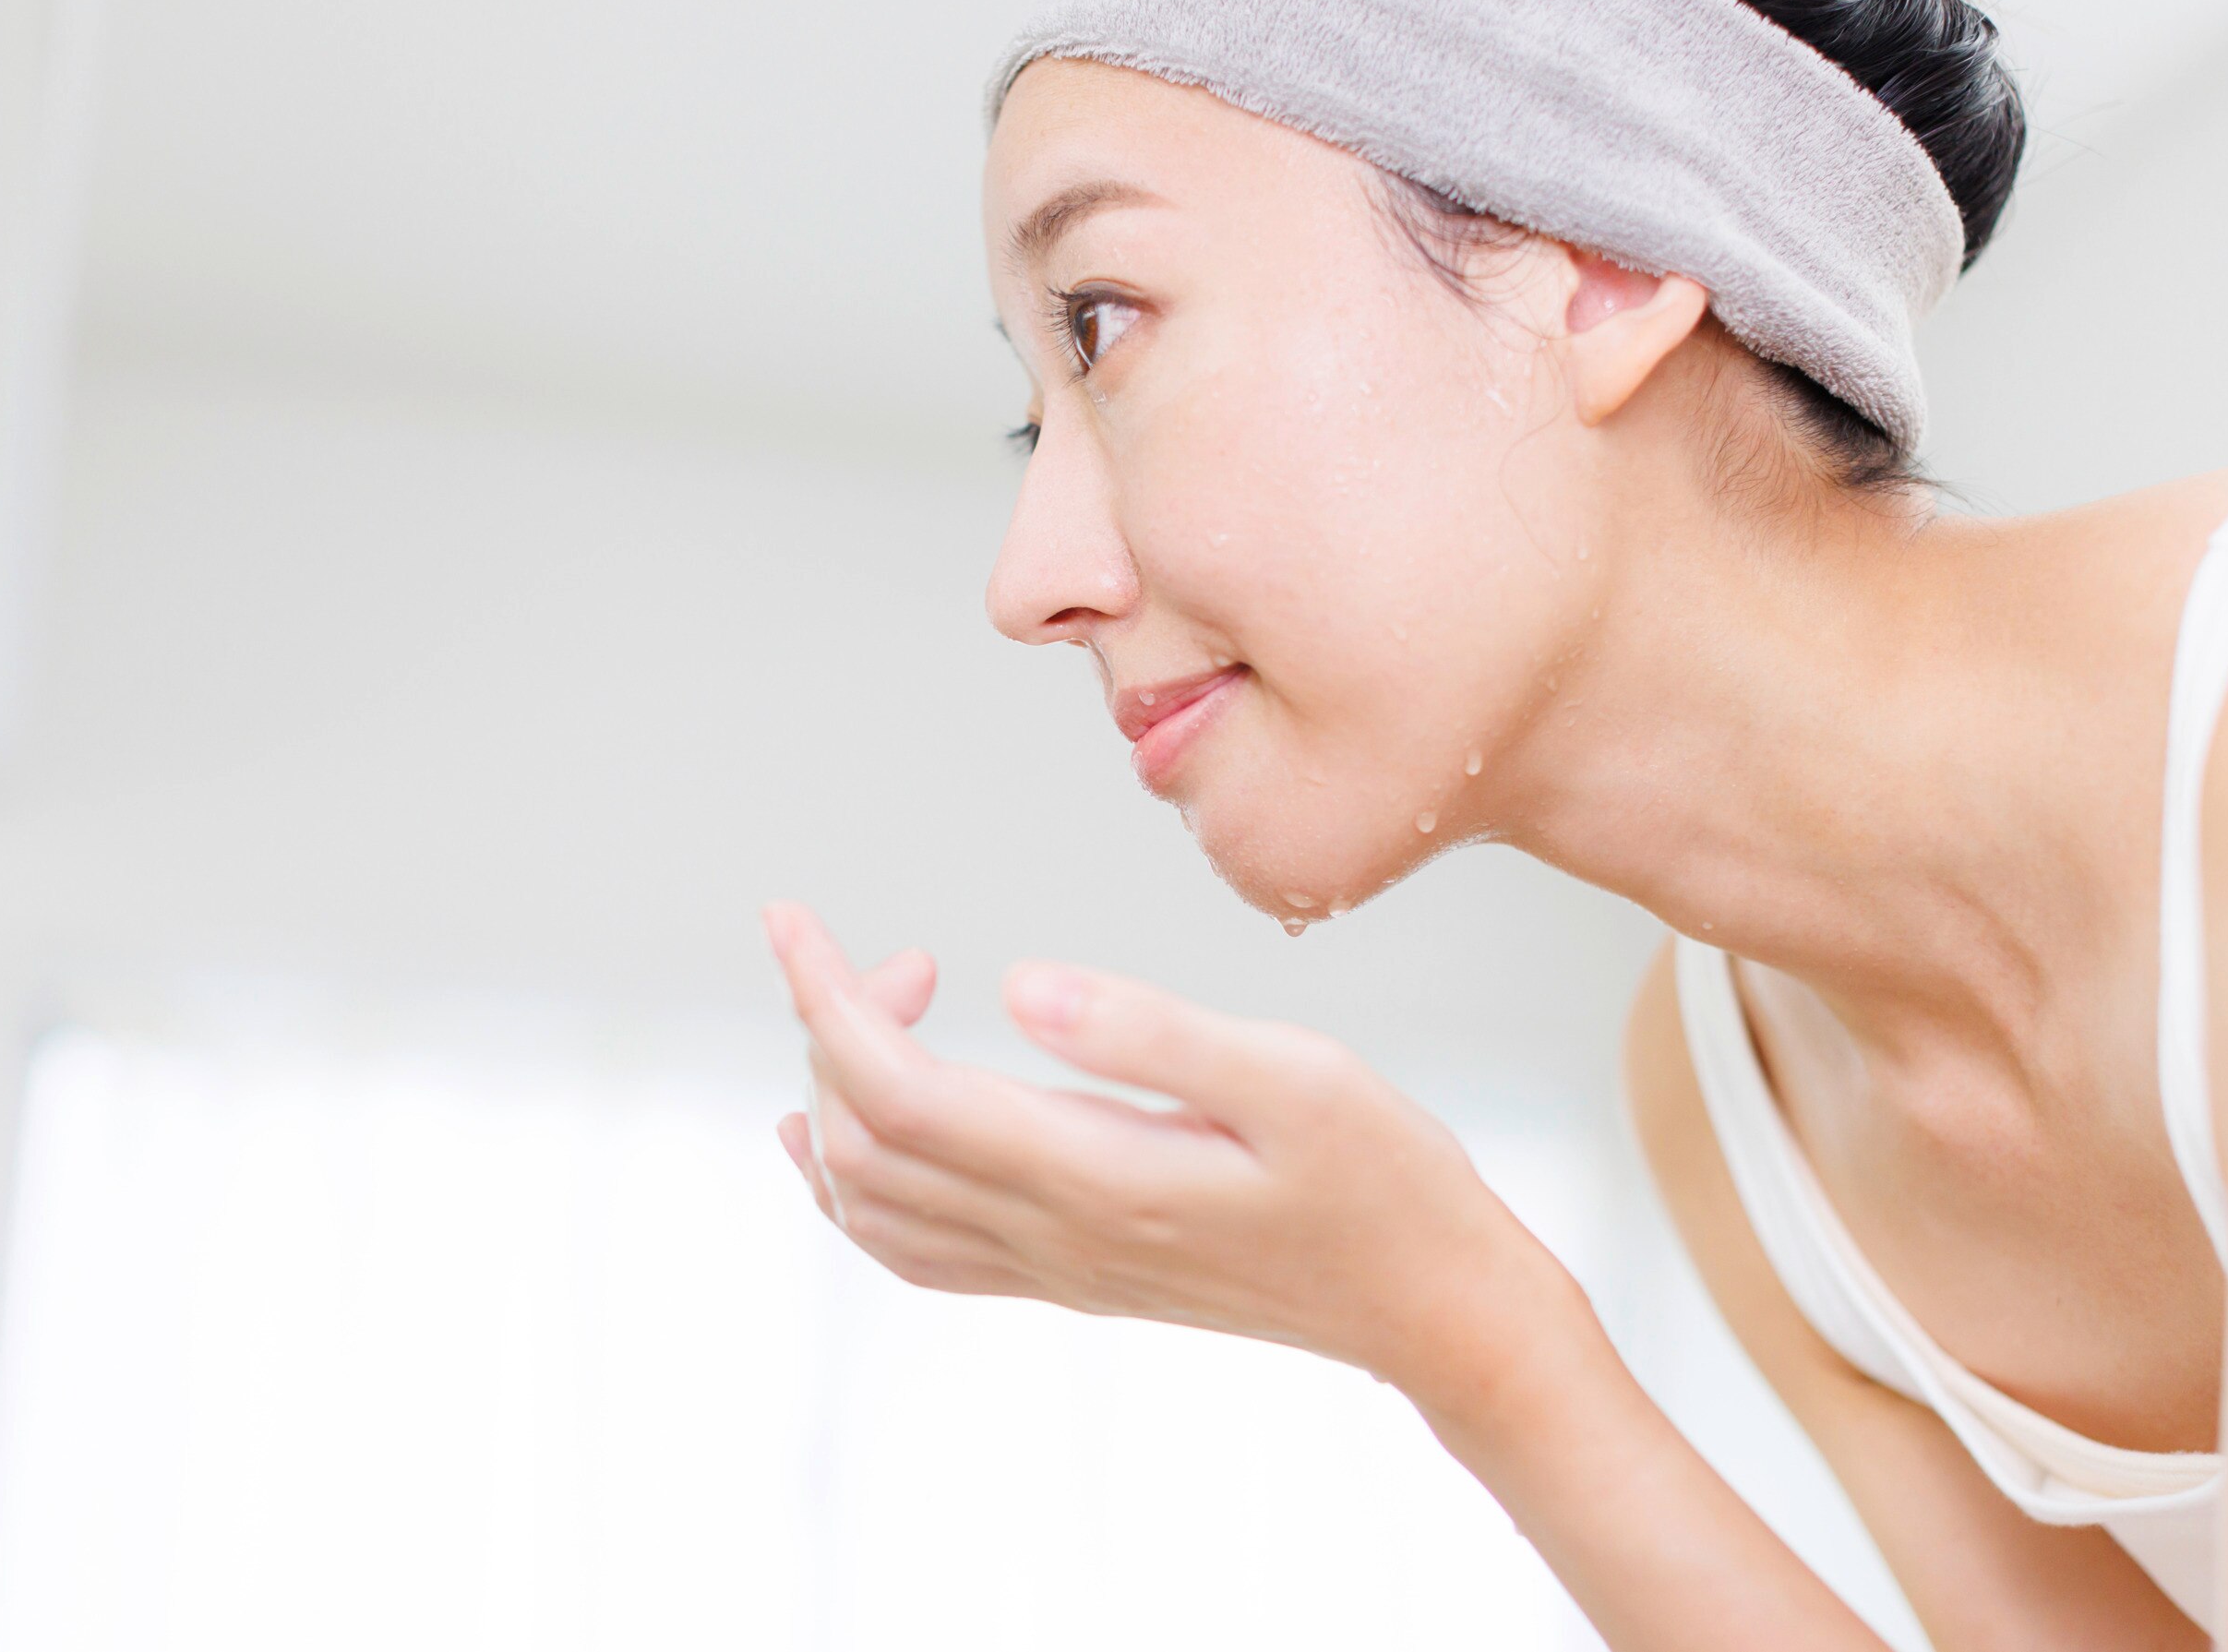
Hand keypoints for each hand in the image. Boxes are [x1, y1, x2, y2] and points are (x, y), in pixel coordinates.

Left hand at [762, 901, 1569, 1402]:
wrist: (1436, 1312)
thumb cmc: (1386, 1182)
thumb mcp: (1296, 1078)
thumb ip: (1153, 1035)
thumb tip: (1020, 983)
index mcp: (1091, 1175)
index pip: (896, 1089)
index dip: (825, 998)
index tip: (791, 916)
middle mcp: (1052, 1238)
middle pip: (862, 1144)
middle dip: (829, 1029)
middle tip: (892, 946)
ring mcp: (1058, 1270)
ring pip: (873, 1207)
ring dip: (833, 1103)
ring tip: (870, 1008)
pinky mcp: (1077, 1279)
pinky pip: (919, 1251)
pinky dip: (858, 1187)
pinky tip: (852, 1143)